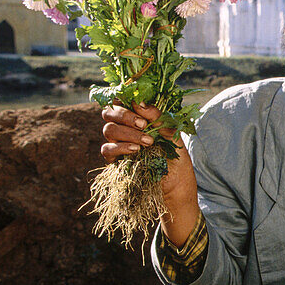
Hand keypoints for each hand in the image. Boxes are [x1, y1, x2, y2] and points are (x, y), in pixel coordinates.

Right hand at [101, 104, 199, 242]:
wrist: (177, 185)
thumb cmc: (177, 158)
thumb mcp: (174, 135)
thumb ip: (160, 118)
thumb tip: (141, 103)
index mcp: (139, 117)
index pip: (123, 99)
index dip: (126, 98)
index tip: (141, 105)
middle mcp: (126, 128)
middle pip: (110, 111)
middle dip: (125, 115)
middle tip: (143, 125)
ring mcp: (118, 143)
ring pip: (109, 129)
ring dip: (127, 133)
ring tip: (147, 142)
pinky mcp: (115, 161)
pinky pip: (107, 149)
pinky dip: (120, 147)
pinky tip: (135, 150)